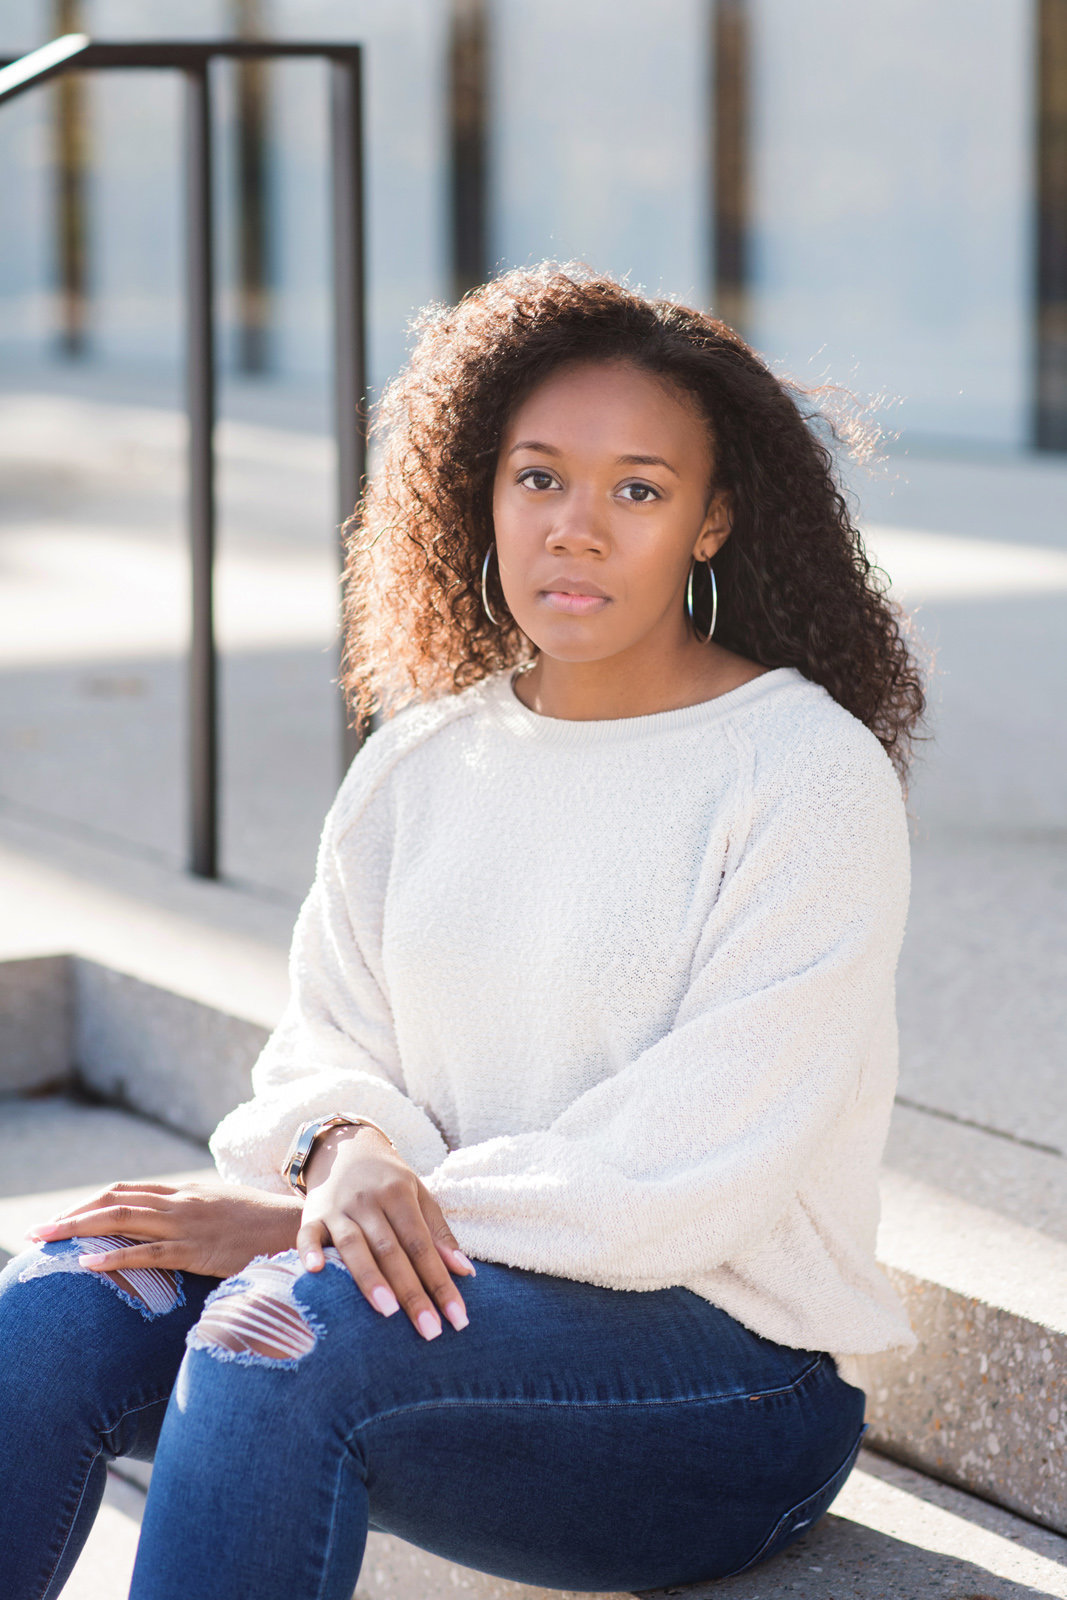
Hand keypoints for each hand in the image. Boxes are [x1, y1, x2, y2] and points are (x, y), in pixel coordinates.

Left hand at [24, 1179, 303, 1280]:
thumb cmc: (262, 1225)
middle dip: (71, 1216)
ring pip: (122, 1220)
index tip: (63, 1220)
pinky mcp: (197, 1250)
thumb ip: (195, 1214)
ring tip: (45, 1241)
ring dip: (78, 1229)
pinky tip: (87, 1265)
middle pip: (115, 1201)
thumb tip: (172, 1226)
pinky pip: (148, 1253)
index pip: (127, 1192)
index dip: (90, 1204)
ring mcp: (187, 1224)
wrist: (297, 1228)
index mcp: (185, 1193)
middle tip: (36, 1233)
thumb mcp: (223, 1210)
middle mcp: (180, 1202)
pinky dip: (114, 1258)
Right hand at [297, 1124, 475, 1340]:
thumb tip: (465, 1272)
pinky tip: (315, 1271)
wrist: (347, 1149)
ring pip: (353, 1246)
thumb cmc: (389, 1182)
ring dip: (370, 1278)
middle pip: (392, 1251)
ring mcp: (338, 1209)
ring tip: (388, 1311)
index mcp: (399, 1195)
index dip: (440, 1282)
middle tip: (430, 1331)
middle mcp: (369, 1202)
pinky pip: (307, 1235)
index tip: (457, 1318)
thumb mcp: (419, 1196)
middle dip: (412, 1293)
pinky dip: (309, 1251)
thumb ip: (440, 1233)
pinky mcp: (311, 1216)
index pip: (423, 1245)